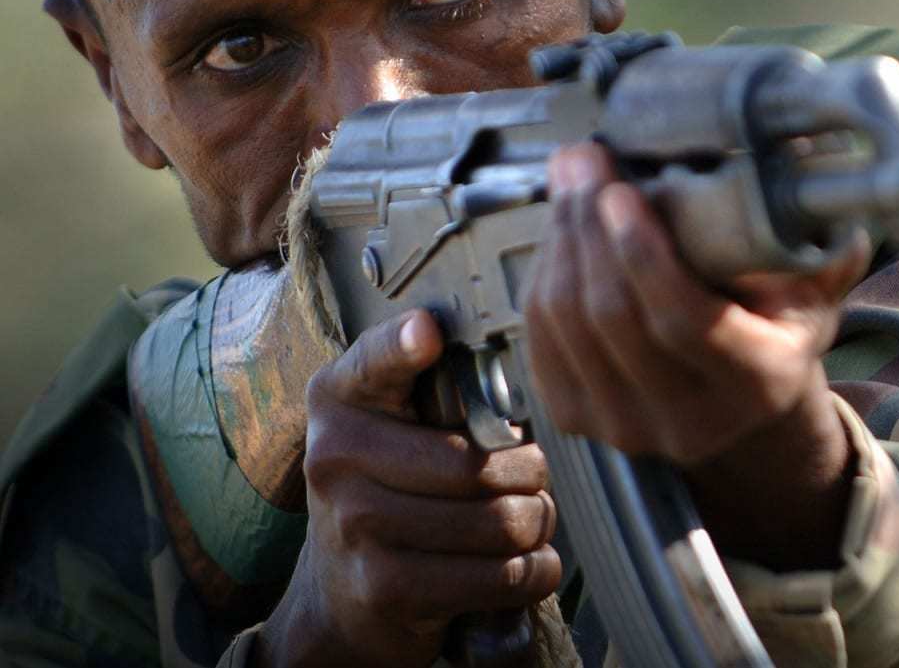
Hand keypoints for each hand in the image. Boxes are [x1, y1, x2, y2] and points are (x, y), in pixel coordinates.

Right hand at [256, 311, 559, 666]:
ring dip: (537, 523)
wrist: (340, 591)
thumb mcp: (395, 425)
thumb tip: (520, 392)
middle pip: (476, 462)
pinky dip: (534, 572)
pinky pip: (498, 577)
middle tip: (531, 478)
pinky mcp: (383, 588)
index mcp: (340, 396)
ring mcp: (354, 524)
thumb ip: (442, 390)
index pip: (375, 361)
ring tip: (529, 518)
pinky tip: (530, 562)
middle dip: (530, 473)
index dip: (403, 345)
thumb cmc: (393, 486)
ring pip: (499, 521)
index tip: (427, 333)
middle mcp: (335, 454)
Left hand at [524, 143, 866, 569]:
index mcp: (757, 383)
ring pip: (565, 321)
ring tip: (570, 178)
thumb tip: (805, 189)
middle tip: (583, 159)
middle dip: (587, 225)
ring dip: (559, 238)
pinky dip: (542, 270)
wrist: (739, 399)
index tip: (620, 190)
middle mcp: (686, 422)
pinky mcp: (574, 417)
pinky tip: (560, 229)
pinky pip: (538, 334)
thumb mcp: (811, 287)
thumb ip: (813, 246)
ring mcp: (623, 427)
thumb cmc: (776, 322)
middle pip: (611, 316)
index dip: (641, 253)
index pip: (682, 320)